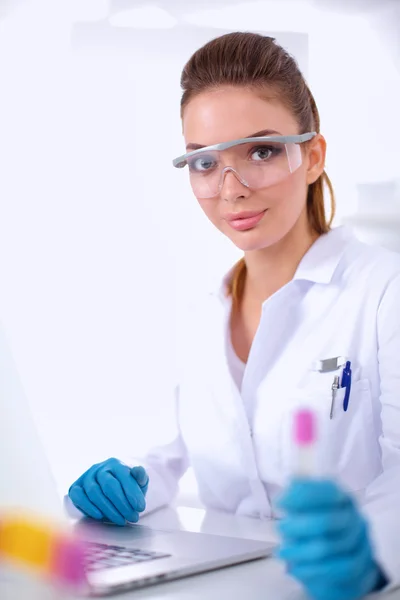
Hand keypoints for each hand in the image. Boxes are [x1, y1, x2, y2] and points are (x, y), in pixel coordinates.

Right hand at [68, 458, 148, 525]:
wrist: (111, 490)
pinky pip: (78, 496)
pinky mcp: (75, 487)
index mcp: (116, 464)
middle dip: (122, 504)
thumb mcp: (138, 481)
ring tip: (121, 520)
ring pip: (94, 492)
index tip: (141, 508)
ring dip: (108, 509)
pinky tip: (100, 516)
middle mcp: (99, 468)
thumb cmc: (126, 487)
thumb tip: (138, 471)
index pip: (123, 477)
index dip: (132, 493)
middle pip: (109, 485)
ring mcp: (86, 477)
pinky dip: (88, 507)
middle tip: (132, 517)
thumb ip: (140, 476)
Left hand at [276, 479, 386, 599]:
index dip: (303, 495)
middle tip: (280, 528)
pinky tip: (294, 567)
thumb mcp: (307, 508)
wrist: (343, 559)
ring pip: (329, 547)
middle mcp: (355, 518)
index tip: (280, 501)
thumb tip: (293, 481)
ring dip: (301, 550)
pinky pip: (335, 570)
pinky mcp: (360, 567)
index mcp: (343, 498)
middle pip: (327, 521)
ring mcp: (361, 543)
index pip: (328, 491)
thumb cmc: (317, 526)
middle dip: (299, 526)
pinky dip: (312, 570)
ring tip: (282, 551)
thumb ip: (300, 494)